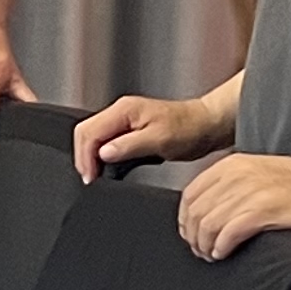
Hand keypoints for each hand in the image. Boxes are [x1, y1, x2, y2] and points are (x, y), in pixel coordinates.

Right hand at [74, 91, 229, 181]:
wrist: (207, 125)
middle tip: (91, 179)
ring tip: (98, 177)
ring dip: (91, 158)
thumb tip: (103, 153)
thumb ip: (128, 146)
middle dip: (83, 158)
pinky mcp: (128, 131)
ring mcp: (123, 121)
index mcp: (124, 110)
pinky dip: (102, 158)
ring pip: (93, 138)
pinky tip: (110, 169)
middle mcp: (120, 112)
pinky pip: (105, 143)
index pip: (89, 132)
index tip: (90, 177)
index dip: (85, 157)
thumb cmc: (190, 129)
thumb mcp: (160, 140)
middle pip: (85, 133)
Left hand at [175, 152, 290, 260]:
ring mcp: (249, 194)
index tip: (189, 232)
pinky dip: (221, 247)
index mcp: (230, 166)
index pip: (190, 195)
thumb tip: (202, 211)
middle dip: (193, 236)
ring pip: (208, 225)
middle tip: (199, 249)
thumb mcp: (253, 171)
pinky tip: (223, 253)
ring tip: (211, 254)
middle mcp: (236, 177)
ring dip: (205, 245)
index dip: (184, 219)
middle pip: (196, 213)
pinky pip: (229, 234)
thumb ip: (227, 184)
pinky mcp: (264, 212)